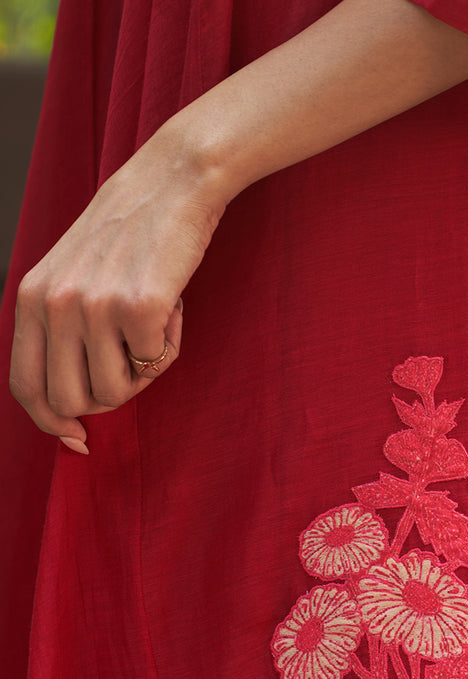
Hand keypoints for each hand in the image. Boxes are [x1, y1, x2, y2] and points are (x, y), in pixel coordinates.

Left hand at [9, 131, 224, 451]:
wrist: (172, 182)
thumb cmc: (130, 233)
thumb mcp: (70, 275)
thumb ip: (60, 327)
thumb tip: (77, 401)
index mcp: (32, 298)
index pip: (26, 385)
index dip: (51, 423)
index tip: (78, 439)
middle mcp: (56, 304)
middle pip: (71, 400)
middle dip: (108, 399)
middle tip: (134, 366)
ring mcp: (96, 308)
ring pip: (116, 390)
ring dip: (143, 371)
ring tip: (154, 325)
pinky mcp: (139, 308)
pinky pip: (155, 365)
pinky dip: (171, 347)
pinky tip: (174, 309)